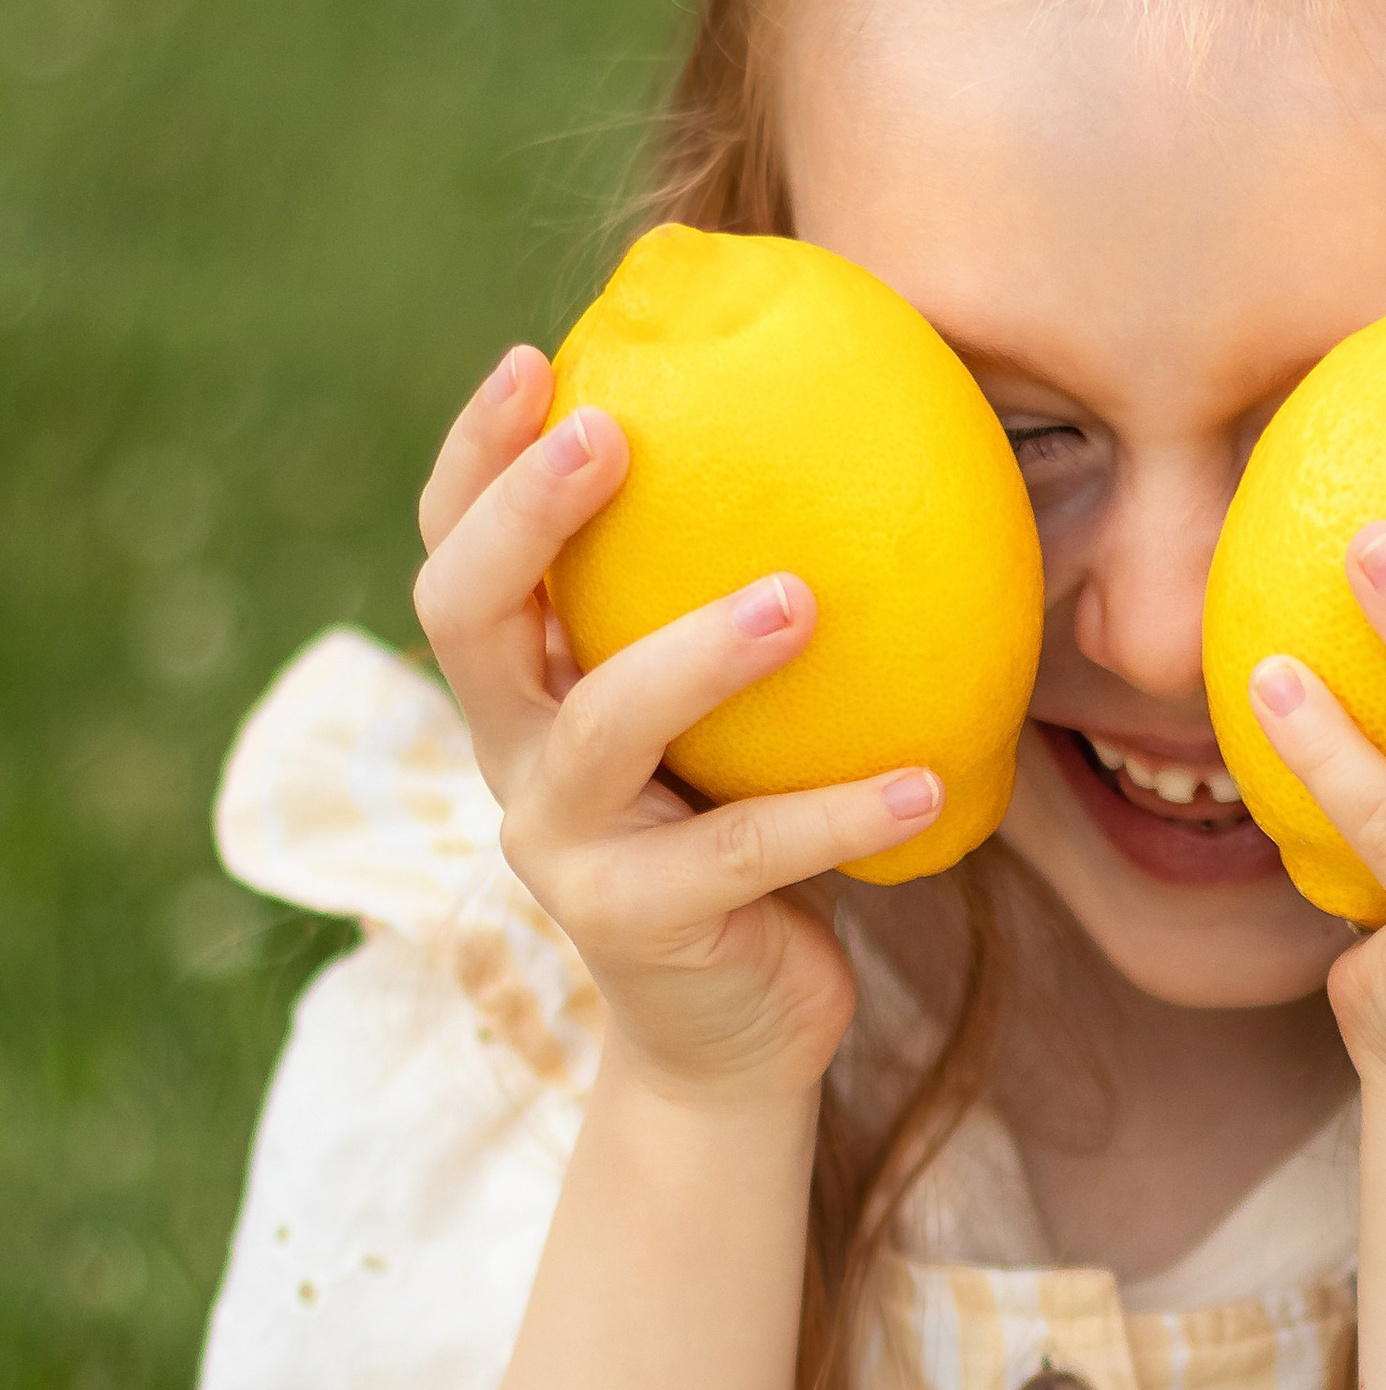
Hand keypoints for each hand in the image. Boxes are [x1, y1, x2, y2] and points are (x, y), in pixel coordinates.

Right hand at [411, 344, 943, 1103]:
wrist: (734, 1033)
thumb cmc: (743, 829)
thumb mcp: (721, 715)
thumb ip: (730, 602)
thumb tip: (855, 428)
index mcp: (519, 689)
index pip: (456, 552)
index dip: (476, 458)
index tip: (535, 357)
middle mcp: (512, 756)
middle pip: (468, 616)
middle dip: (525, 517)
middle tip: (612, 435)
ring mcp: (562, 846)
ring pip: (607, 726)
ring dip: (700, 652)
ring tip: (800, 599)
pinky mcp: (638, 925)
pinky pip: (746, 852)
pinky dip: (840, 812)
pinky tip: (925, 777)